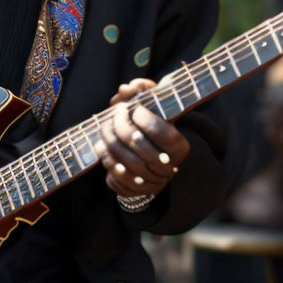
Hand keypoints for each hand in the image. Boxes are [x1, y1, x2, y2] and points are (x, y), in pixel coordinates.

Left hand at [97, 78, 190, 197]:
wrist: (157, 160)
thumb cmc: (154, 127)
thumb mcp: (154, 108)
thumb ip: (142, 92)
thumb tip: (124, 89)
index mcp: (179, 147)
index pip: (160, 130)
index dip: (142, 117)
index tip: (134, 109)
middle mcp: (169, 168)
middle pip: (137, 144)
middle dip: (119, 127)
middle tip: (113, 116)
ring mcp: (154, 184)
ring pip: (125, 166)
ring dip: (109, 146)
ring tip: (103, 134)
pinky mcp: (138, 193)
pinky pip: (118, 183)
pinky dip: (109, 167)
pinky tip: (106, 153)